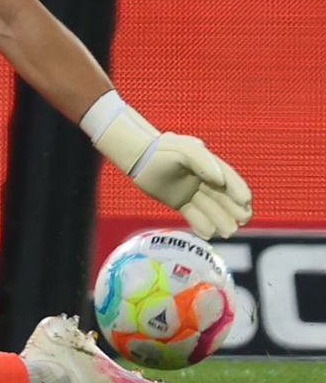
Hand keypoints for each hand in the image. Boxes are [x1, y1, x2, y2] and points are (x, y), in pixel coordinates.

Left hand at [131, 134, 252, 240]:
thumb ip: (203, 162)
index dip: (238, 190)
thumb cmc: (162, 149)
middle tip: (243, 220)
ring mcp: (190, 191)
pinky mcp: (179, 201)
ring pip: (210, 208)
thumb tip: (221, 181)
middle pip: (223, 197)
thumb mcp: (185, 149)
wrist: (137, 157)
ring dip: (221, 220)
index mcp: (207, 165)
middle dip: (235, 209)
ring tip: (229, 231)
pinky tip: (209, 233)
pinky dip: (201, 224)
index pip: (228, 179)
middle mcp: (202, 179)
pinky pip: (194, 215)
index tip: (245, 202)